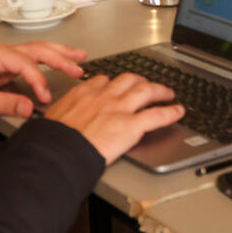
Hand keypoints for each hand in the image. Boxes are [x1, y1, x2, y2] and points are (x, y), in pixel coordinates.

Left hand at [0, 42, 89, 119]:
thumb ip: (7, 104)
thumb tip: (30, 108)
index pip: (26, 64)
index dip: (38, 81)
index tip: (44, 98)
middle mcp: (2, 52)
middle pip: (38, 50)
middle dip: (60, 57)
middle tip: (78, 67)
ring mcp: (4, 57)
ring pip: (37, 51)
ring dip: (58, 54)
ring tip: (78, 57)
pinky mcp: (6, 66)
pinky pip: (31, 60)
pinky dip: (48, 62)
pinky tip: (59, 64)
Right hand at [43, 71, 186, 163]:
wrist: (58, 152)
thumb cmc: (52, 140)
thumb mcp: (53, 118)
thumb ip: (62, 113)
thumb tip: (57, 118)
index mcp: (84, 93)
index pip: (103, 81)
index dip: (114, 83)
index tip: (117, 86)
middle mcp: (104, 96)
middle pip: (129, 80)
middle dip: (140, 80)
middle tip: (146, 84)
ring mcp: (120, 109)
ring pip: (146, 91)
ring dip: (159, 90)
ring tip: (167, 92)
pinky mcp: (131, 125)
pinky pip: (157, 115)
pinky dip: (171, 112)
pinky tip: (178, 112)